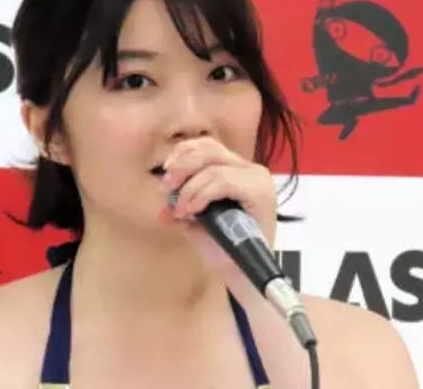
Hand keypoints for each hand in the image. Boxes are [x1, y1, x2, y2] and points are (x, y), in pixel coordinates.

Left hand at [158, 136, 276, 273]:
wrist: (243, 277)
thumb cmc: (224, 249)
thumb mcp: (195, 223)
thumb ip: (180, 207)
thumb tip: (162, 208)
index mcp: (237, 170)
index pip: (207, 146)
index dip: (183, 153)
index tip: (165, 173)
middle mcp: (251, 170)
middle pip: (209, 149)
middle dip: (181, 166)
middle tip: (166, 188)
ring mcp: (257, 180)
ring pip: (214, 166)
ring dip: (189, 187)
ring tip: (181, 209)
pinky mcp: (260, 193)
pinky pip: (223, 182)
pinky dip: (202, 194)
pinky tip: (193, 209)